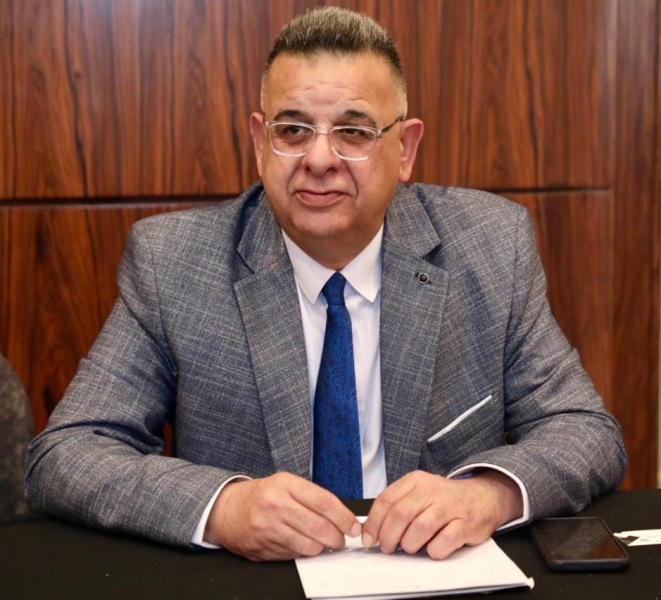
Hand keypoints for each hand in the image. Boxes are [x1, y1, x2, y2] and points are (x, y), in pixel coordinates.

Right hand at [204, 472, 361, 560]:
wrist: (225, 510)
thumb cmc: (261, 496)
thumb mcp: (285, 484)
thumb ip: (311, 497)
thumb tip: (341, 516)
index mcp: (284, 484)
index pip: (323, 501)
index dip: (343, 517)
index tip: (353, 526)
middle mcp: (275, 505)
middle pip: (319, 527)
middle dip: (337, 537)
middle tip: (341, 539)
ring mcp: (268, 528)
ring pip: (309, 545)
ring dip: (323, 548)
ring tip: (324, 543)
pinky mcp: (263, 548)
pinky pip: (294, 555)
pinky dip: (304, 552)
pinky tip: (302, 544)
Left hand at [361, 469, 522, 558]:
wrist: (482, 497)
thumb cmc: (444, 500)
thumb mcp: (419, 493)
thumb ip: (397, 505)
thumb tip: (372, 530)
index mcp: (416, 481)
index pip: (386, 500)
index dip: (374, 523)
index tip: (369, 539)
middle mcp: (432, 490)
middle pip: (400, 514)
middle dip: (388, 537)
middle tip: (387, 548)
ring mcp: (450, 506)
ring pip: (420, 528)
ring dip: (410, 545)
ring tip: (410, 548)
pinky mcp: (466, 523)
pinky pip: (444, 541)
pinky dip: (434, 550)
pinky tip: (432, 549)